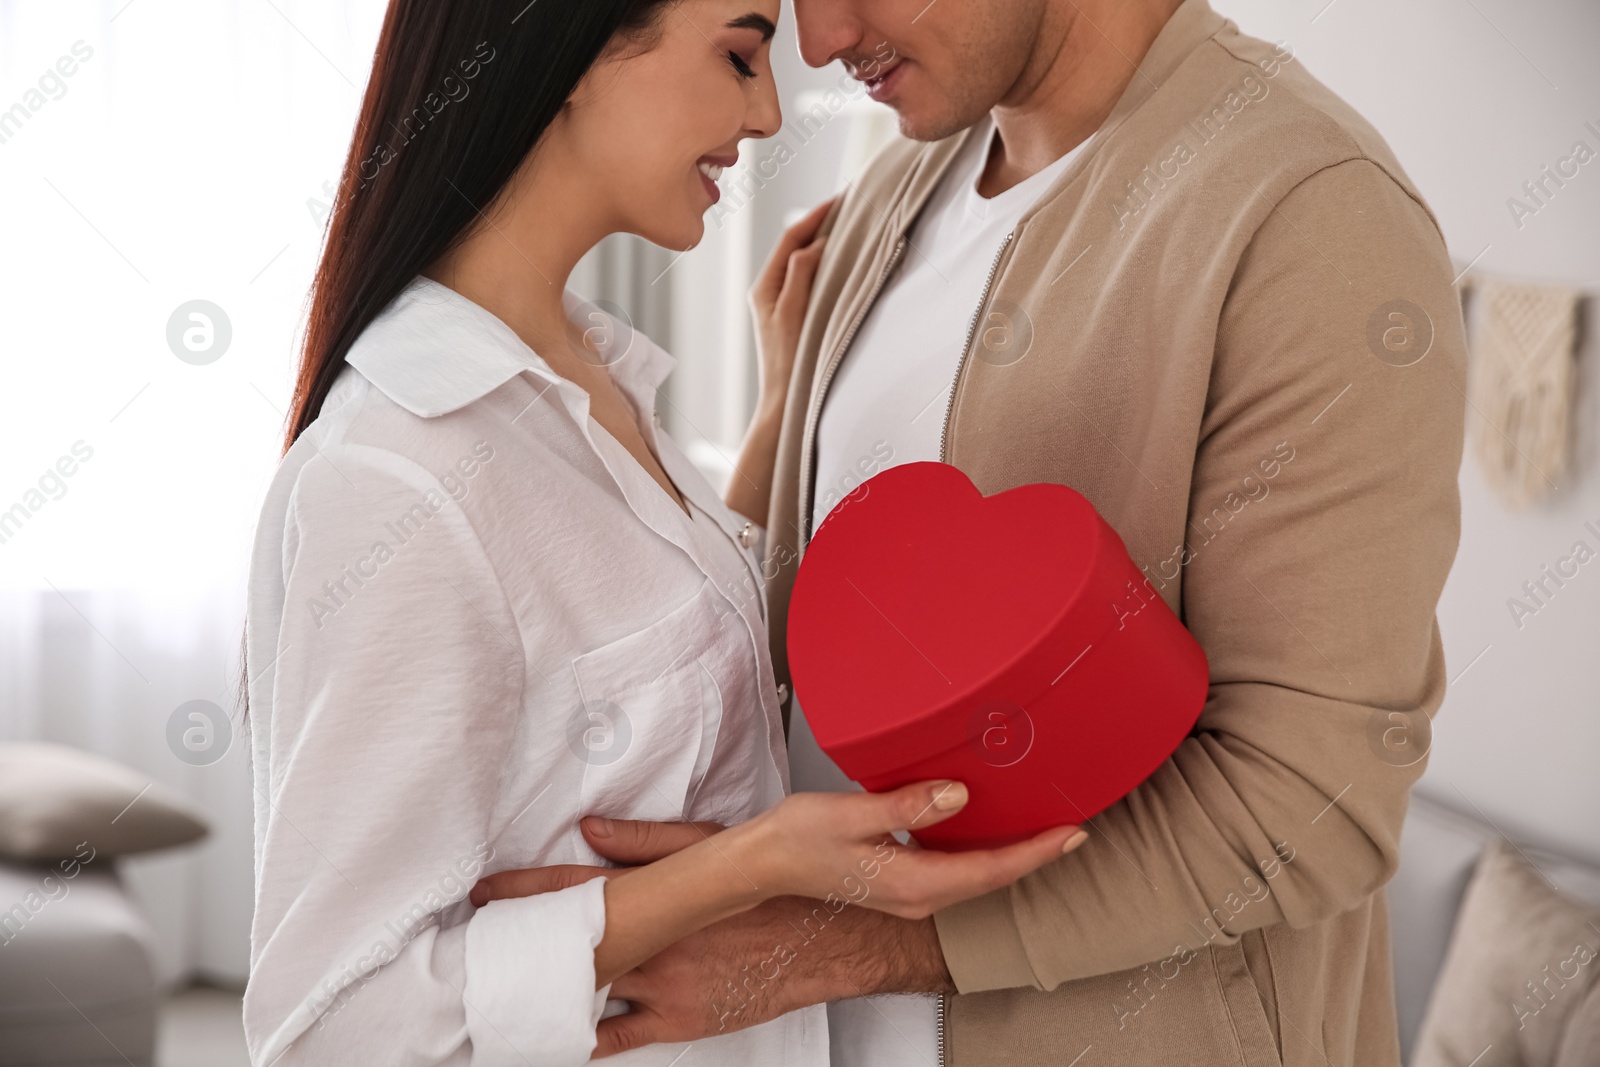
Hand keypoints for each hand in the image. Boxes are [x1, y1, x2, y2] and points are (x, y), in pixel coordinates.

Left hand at [472, 816, 960, 1056]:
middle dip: (519, 937)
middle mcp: (656, 939)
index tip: (485, 889)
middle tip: (471, 939)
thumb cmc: (778, 888)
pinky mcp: (681, 1020)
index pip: (580, 887)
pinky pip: (615, 1037)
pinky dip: (577, 1037)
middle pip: (571, 940)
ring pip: (585, 989)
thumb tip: (592, 830)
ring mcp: (665, 984)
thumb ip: (650, 842)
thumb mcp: (717, 848)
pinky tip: (544, 1034)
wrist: (834, 937)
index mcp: (663, 892)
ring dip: (541, 984)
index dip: (528, 887)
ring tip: (495, 983)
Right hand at [745, 781, 1084, 919]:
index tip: (1072, 833)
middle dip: (1036, 854)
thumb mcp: (851, 812)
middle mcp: (918, 897)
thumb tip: (958, 795)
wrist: (762, 863)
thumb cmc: (797, 838)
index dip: (1036, 852)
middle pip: (993, 878)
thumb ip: (908, 804)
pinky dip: (983, 852)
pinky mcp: (902, 882)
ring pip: (977, 876)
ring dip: (1012, 854)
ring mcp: (911, 894)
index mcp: (912, 883)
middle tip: (1075, 827)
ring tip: (1045, 826)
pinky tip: (991, 828)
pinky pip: (957, 870)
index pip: (990, 871)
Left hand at [748, 198, 833, 419]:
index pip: (791, 238)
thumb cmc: (788, 363)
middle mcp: (771, 291)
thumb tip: (817, 242)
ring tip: (852, 226)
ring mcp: (783, 304)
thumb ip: (801, 273)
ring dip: (826, 243)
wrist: (786, 403)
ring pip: (806, 262)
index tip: (841, 198)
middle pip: (797, 246)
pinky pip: (812, 280)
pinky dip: (829, 265)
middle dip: (822, 224)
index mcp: (765, 286)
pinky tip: (847, 262)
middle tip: (851, 206)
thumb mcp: (794, 312)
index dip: (815, 215)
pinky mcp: (796, 316)